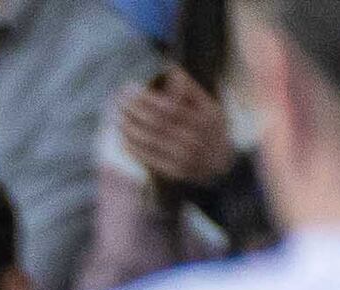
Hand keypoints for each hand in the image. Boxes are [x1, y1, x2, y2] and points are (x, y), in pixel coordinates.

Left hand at [117, 66, 236, 188]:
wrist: (222, 164)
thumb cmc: (210, 129)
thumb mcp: (210, 106)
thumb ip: (189, 89)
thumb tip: (169, 67)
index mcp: (206, 116)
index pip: (169, 105)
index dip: (146, 97)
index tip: (131, 87)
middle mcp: (196, 136)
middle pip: (156, 122)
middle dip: (134, 109)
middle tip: (119, 99)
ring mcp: (184, 156)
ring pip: (149, 140)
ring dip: (129, 126)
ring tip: (117, 115)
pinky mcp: (174, 171)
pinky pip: (147, 158)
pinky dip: (132, 146)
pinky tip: (122, 136)